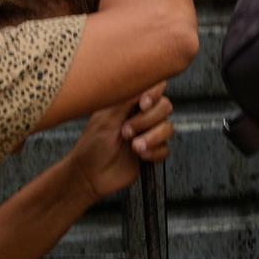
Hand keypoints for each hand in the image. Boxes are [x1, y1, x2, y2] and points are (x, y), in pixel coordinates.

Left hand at [66, 86, 174, 202]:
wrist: (90, 176)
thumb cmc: (91, 146)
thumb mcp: (106, 119)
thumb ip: (126, 100)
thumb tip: (143, 82)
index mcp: (129, 104)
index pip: (154, 88)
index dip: (154, 95)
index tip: (143, 105)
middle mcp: (141, 117)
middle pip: (165, 107)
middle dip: (148, 120)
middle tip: (126, 132)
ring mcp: (148, 134)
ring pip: (168, 128)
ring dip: (152, 138)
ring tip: (134, 147)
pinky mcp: (152, 153)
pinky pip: (166, 149)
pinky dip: (154, 153)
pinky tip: (141, 157)